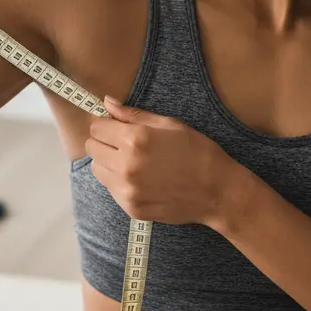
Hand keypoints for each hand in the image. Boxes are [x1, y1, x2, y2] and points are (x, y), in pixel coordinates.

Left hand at [87, 96, 238, 225]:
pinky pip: (111, 189)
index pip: (97, 127)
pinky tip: (141, 178)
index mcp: (135, 139)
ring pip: (98, 170)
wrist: (218, 192)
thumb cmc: (197, 151)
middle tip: (124, 143)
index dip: (106, 124)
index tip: (116, 126)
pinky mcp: (131, 208)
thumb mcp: (169, 124)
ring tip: (132, 161)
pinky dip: (119, 181)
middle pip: (93, 148)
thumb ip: (133, 115)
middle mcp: (126, 165)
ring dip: (108, 162)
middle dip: (104, 142)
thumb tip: (107, 102)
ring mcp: (127, 190)